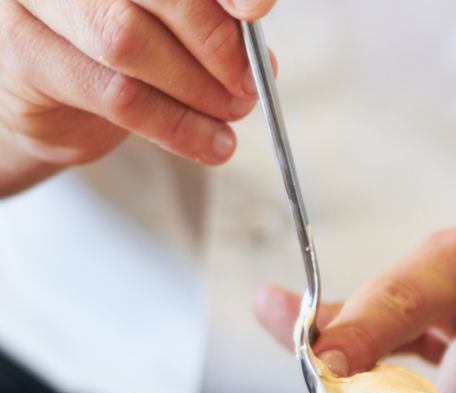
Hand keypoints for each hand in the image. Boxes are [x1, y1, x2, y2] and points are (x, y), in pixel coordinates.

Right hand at [0, 0, 276, 193]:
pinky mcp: (26, 57)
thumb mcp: (166, 24)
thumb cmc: (112, 53)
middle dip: (214, 40)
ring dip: (198, 89)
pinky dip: (178, 125)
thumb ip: (205, 15)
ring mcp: (33, 2)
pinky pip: (118, 96)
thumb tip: (256, 23)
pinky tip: (212, 143)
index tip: (255, 10)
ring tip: (233, 113)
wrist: (50, 106)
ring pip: (129, 41)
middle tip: (249, 82)